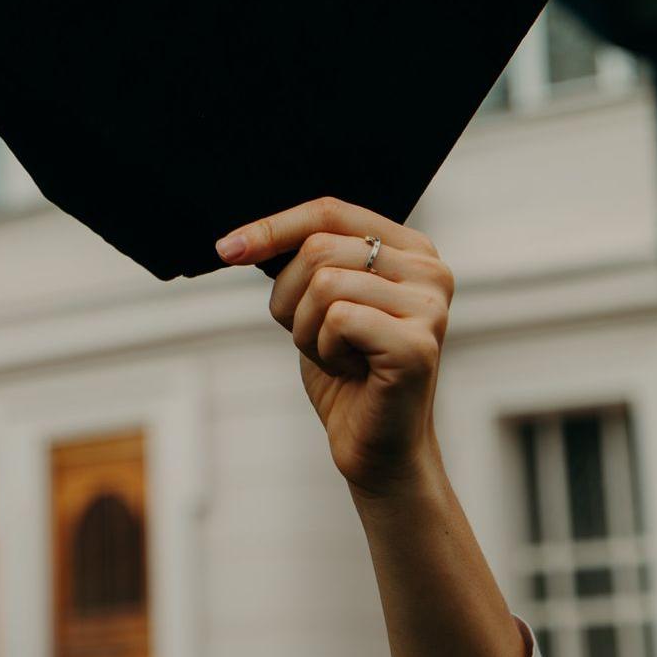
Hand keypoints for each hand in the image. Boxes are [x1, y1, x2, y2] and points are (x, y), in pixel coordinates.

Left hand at [216, 197, 453, 498]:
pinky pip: (337, 319)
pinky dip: (324, 350)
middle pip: (320, 248)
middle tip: (313, 336)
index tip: (226, 248)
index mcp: (409, 248)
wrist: (374, 444)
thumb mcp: (319, 301)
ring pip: (323, 283)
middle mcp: (430, 269)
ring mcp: (429, 306)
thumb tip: (241, 239)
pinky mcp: (417, 345)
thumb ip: (304, 261)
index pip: (329, 211)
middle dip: (290, 298)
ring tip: (338, 355)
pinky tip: (353, 371)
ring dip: (307, 329)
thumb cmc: (346, 371)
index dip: (273, 227)